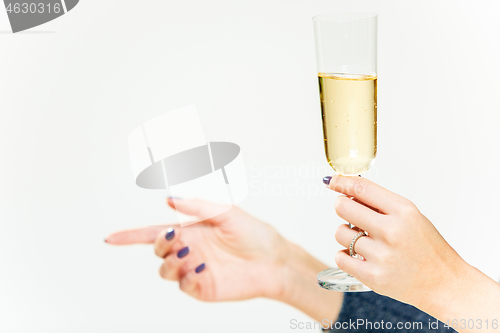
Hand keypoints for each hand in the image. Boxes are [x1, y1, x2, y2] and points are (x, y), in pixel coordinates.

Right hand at [106, 198, 288, 301]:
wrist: (273, 261)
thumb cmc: (253, 233)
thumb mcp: (227, 212)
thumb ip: (198, 205)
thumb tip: (169, 200)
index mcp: (191, 230)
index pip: (153, 233)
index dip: (130, 236)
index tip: (109, 238)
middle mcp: (189, 249)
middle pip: (157, 250)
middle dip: (161, 244)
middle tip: (179, 239)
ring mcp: (194, 269)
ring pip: (165, 270)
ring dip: (173, 260)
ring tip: (194, 254)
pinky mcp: (202, 287)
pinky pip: (183, 284)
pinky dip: (188, 275)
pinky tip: (205, 267)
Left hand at [325, 175, 467, 306]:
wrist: (444, 284)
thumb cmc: (427, 249)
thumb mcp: (411, 216)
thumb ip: (381, 204)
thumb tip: (347, 192)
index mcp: (403, 212)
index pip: (362, 188)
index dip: (342, 182)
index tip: (332, 181)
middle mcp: (392, 231)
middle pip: (343, 208)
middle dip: (343, 207)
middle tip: (351, 214)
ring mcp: (382, 255)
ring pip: (340, 233)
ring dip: (346, 234)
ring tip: (364, 240)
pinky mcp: (373, 276)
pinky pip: (340, 258)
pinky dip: (345, 255)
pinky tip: (358, 256)